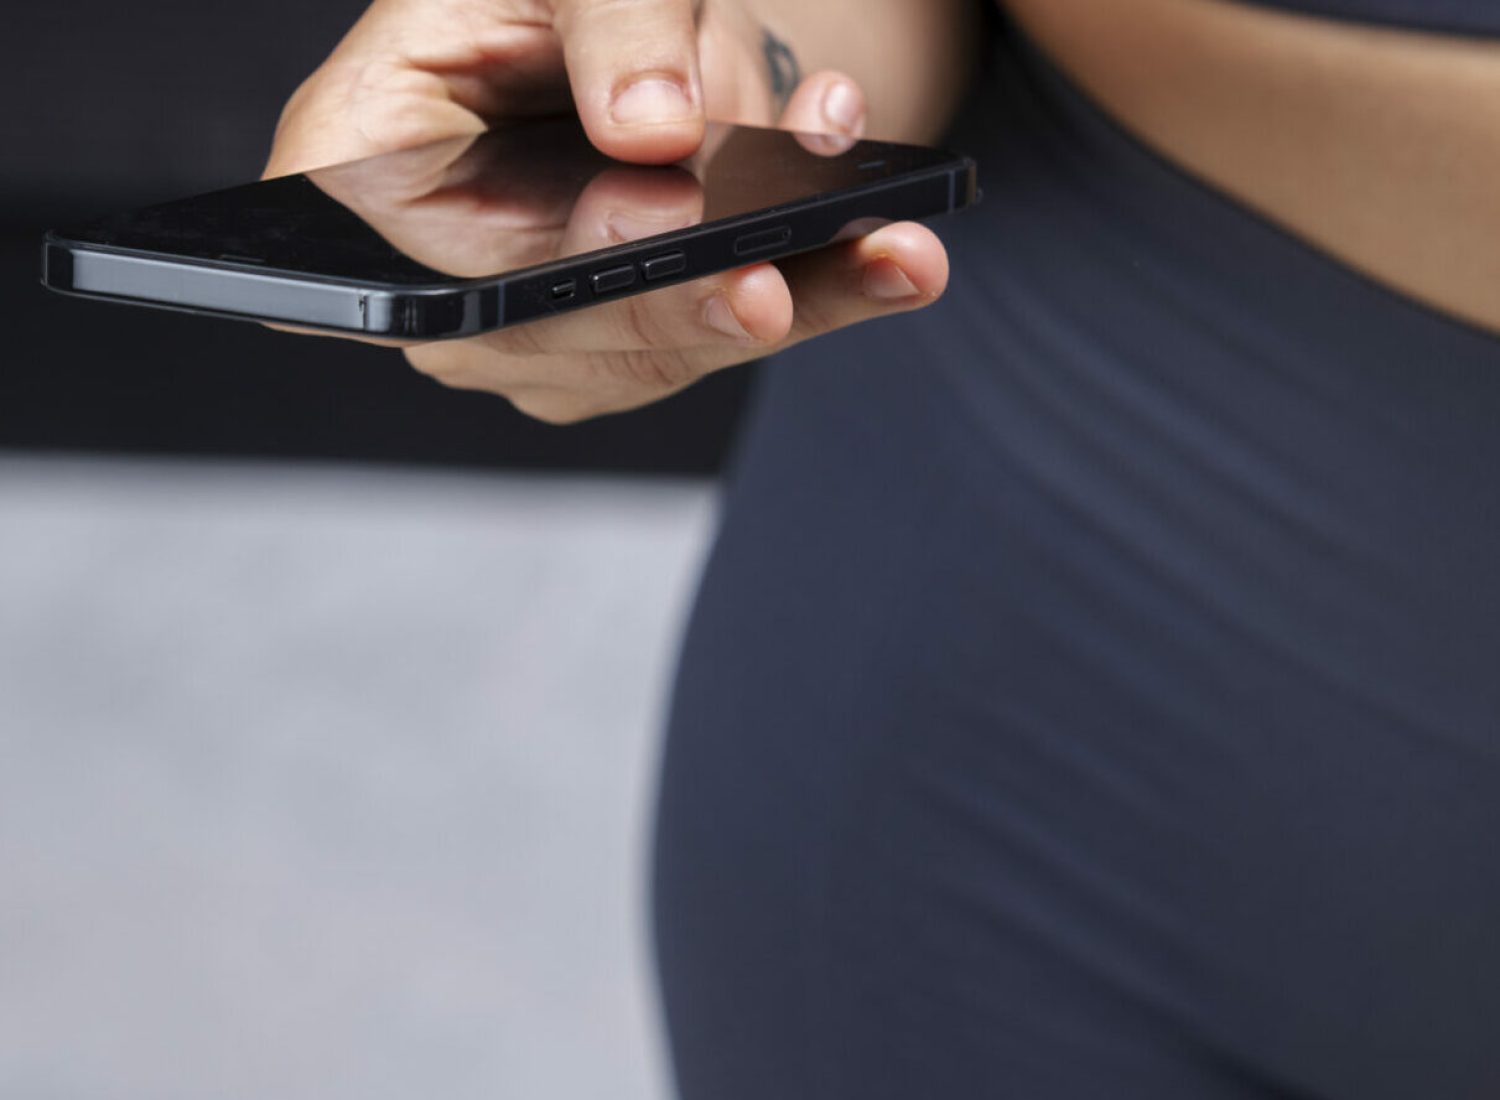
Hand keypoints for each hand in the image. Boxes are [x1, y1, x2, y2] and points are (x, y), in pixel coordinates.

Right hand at [267, 0, 950, 422]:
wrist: (602, 14)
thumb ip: (608, 23)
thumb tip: (655, 131)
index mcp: (359, 163)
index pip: (442, 260)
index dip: (560, 275)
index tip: (657, 242)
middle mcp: (442, 270)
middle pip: (569, 330)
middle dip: (693, 301)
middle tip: (778, 285)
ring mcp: (538, 321)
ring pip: (675, 342)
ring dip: (795, 292)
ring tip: (887, 250)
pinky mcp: (630, 333)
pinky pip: (730, 326)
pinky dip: (818, 283)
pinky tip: (884, 251)